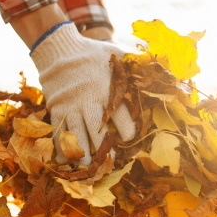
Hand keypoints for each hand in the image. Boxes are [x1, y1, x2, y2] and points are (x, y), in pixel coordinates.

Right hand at [30, 22, 135, 164]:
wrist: (59, 49)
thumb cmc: (93, 54)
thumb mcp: (116, 53)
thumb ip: (135, 63)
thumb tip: (160, 69)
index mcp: (105, 87)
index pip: (119, 113)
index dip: (127, 130)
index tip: (131, 140)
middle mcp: (87, 98)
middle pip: (97, 129)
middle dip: (106, 148)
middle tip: (113, 162)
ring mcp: (70, 105)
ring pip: (76, 134)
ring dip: (83, 153)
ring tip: (90, 168)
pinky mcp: (56, 108)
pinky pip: (58, 132)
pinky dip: (60, 148)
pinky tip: (66, 162)